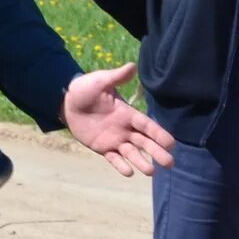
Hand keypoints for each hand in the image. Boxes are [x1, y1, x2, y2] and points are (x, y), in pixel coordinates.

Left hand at [63, 63, 176, 177]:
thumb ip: (117, 77)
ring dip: (142, 162)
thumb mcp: (101, 81)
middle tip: (170, 164)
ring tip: (151, 172)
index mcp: (128, 114)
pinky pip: (113, 159)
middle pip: (145, 142)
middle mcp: (125, 129)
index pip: (147, 125)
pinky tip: (129, 173)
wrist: (66, 101)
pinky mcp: (102, 148)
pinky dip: (121, 166)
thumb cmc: (85, 89)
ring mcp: (114, 140)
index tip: (171, 144)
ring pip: (132, 153)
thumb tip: (132, 66)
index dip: (159, 134)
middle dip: (157, 152)